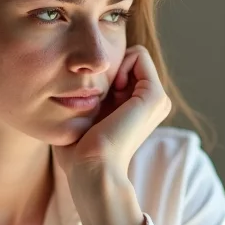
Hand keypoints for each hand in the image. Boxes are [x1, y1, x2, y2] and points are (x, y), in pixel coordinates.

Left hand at [55, 45, 171, 180]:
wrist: (91, 170)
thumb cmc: (77, 152)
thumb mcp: (81, 119)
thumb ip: (83, 101)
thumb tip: (68, 85)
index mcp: (136, 109)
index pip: (121, 68)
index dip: (101, 72)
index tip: (89, 94)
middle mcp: (150, 103)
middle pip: (126, 60)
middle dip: (107, 67)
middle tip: (95, 93)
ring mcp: (156, 99)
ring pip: (134, 56)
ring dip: (112, 66)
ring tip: (103, 93)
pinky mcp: (155, 96)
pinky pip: (139, 55)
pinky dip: (120, 62)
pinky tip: (110, 87)